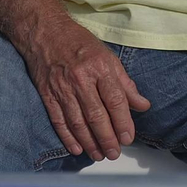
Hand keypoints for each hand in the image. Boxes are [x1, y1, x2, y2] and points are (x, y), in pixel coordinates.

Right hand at [20, 18, 150, 161]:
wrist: (44, 31)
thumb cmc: (78, 43)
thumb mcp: (107, 57)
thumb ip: (125, 83)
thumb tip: (142, 105)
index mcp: (99, 67)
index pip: (115, 100)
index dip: (123, 122)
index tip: (128, 138)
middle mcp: (80, 79)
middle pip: (96, 115)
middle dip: (107, 138)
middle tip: (114, 153)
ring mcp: (62, 87)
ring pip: (77, 121)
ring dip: (89, 142)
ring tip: (99, 155)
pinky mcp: (47, 93)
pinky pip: (58, 119)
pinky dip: (67, 137)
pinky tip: (76, 148)